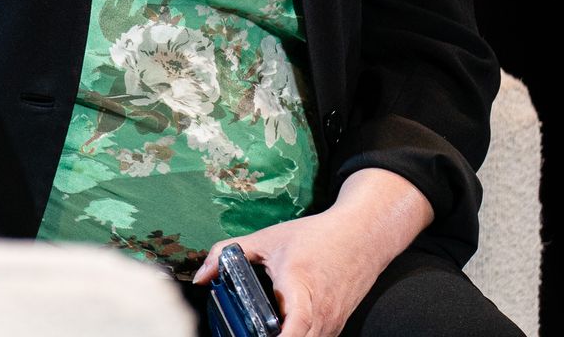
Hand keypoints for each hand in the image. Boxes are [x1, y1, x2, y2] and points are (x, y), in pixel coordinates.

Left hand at [192, 170, 433, 336]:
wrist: (363, 235)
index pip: (296, 324)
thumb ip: (227, 254)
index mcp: (300, 285)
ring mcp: (333, 321)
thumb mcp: (267, 239)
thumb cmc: (315, 236)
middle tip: (248, 334)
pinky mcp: (338, 325)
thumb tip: (200, 278)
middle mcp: (321, 310)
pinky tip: (279, 331)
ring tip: (260, 331)